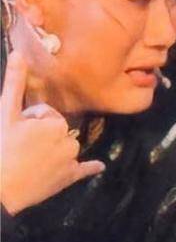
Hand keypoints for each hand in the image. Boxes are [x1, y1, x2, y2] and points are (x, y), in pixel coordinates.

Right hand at [0, 53, 103, 213]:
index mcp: (56, 122)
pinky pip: (83, 169)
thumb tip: (19, 53)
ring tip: (31, 159)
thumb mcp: (5, 112)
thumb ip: (14, 83)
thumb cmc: (1, 147)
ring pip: (65, 146)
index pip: (45, 114)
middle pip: (56, 130)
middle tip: (20, 146)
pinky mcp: (69, 177)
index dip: (29, 120)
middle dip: (41, 134)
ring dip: (54, 148)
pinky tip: (99, 166)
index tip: (16, 131)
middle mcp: (69, 139)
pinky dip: (89, 168)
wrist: (0, 188)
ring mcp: (71, 160)